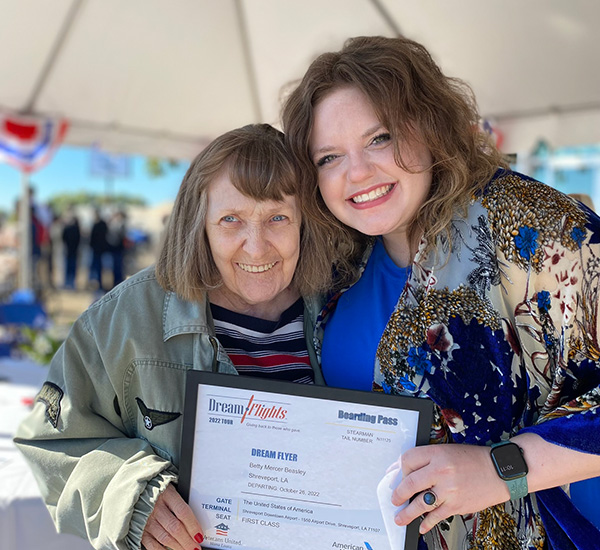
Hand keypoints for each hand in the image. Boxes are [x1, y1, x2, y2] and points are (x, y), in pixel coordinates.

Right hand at [142, 484, 204, 549]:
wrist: (137, 490)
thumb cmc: (159, 490)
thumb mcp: (171, 489)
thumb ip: (180, 502)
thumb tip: (196, 519)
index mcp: (166, 494)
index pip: (183, 512)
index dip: (192, 525)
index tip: (200, 536)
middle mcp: (156, 507)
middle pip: (175, 527)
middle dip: (187, 540)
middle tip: (196, 548)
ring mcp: (146, 520)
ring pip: (165, 537)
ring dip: (178, 546)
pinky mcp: (139, 530)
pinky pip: (151, 544)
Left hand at [391, 443, 507, 533]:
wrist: (500, 471)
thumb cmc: (474, 459)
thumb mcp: (447, 451)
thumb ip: (427, 460)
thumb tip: (404, 469)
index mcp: (437, 454)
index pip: (408, 460)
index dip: (399, 469)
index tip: (396, 477)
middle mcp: (441, 471)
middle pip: (410, 483)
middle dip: (398, 494)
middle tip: (394, 500)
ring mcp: (449, 490)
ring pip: (420, 504)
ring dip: (407, 513)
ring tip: (400, 518)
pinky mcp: (457, 505)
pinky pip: (436, 516)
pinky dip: (426, 523)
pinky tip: (422, 526)